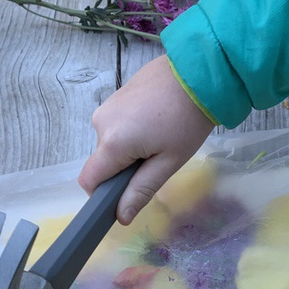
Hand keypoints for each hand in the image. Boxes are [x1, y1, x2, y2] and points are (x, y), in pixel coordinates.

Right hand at [78, 55, 214, 223]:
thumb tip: (121, 217)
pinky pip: (117, 125)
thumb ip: (141, 190)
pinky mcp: (115, 96)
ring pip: (111, 142)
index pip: (89, 180)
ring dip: (130, 147)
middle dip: (125, 168)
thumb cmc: (187, 120)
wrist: (199, 72)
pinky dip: (132, 130)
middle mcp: (100, 123)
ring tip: (161, 135)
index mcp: (111, 143)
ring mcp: (107, 106)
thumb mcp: (168, 162)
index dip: (103, 194)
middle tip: (159, 157)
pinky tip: (157, 120)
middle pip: (103, 161)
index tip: (127, 193)